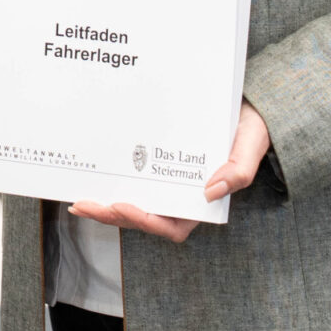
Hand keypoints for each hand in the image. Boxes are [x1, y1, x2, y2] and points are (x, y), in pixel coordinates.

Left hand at [68, 102, 270, 242]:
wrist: (244, 104)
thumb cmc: (250, 126)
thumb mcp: (250, 144)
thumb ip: (239, 169)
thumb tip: (211, 191)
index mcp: (203, 201)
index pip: (172, 226)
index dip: (146, 221)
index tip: (124, 206)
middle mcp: (181, 197)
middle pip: (144, 217)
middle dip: (112, 215)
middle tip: (85, 205)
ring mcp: (166, 183)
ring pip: (132, 204)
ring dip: (105, 206)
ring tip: (80, 201)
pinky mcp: (155, 166)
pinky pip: (131, 181)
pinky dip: (110, 185)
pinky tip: (91, 180)